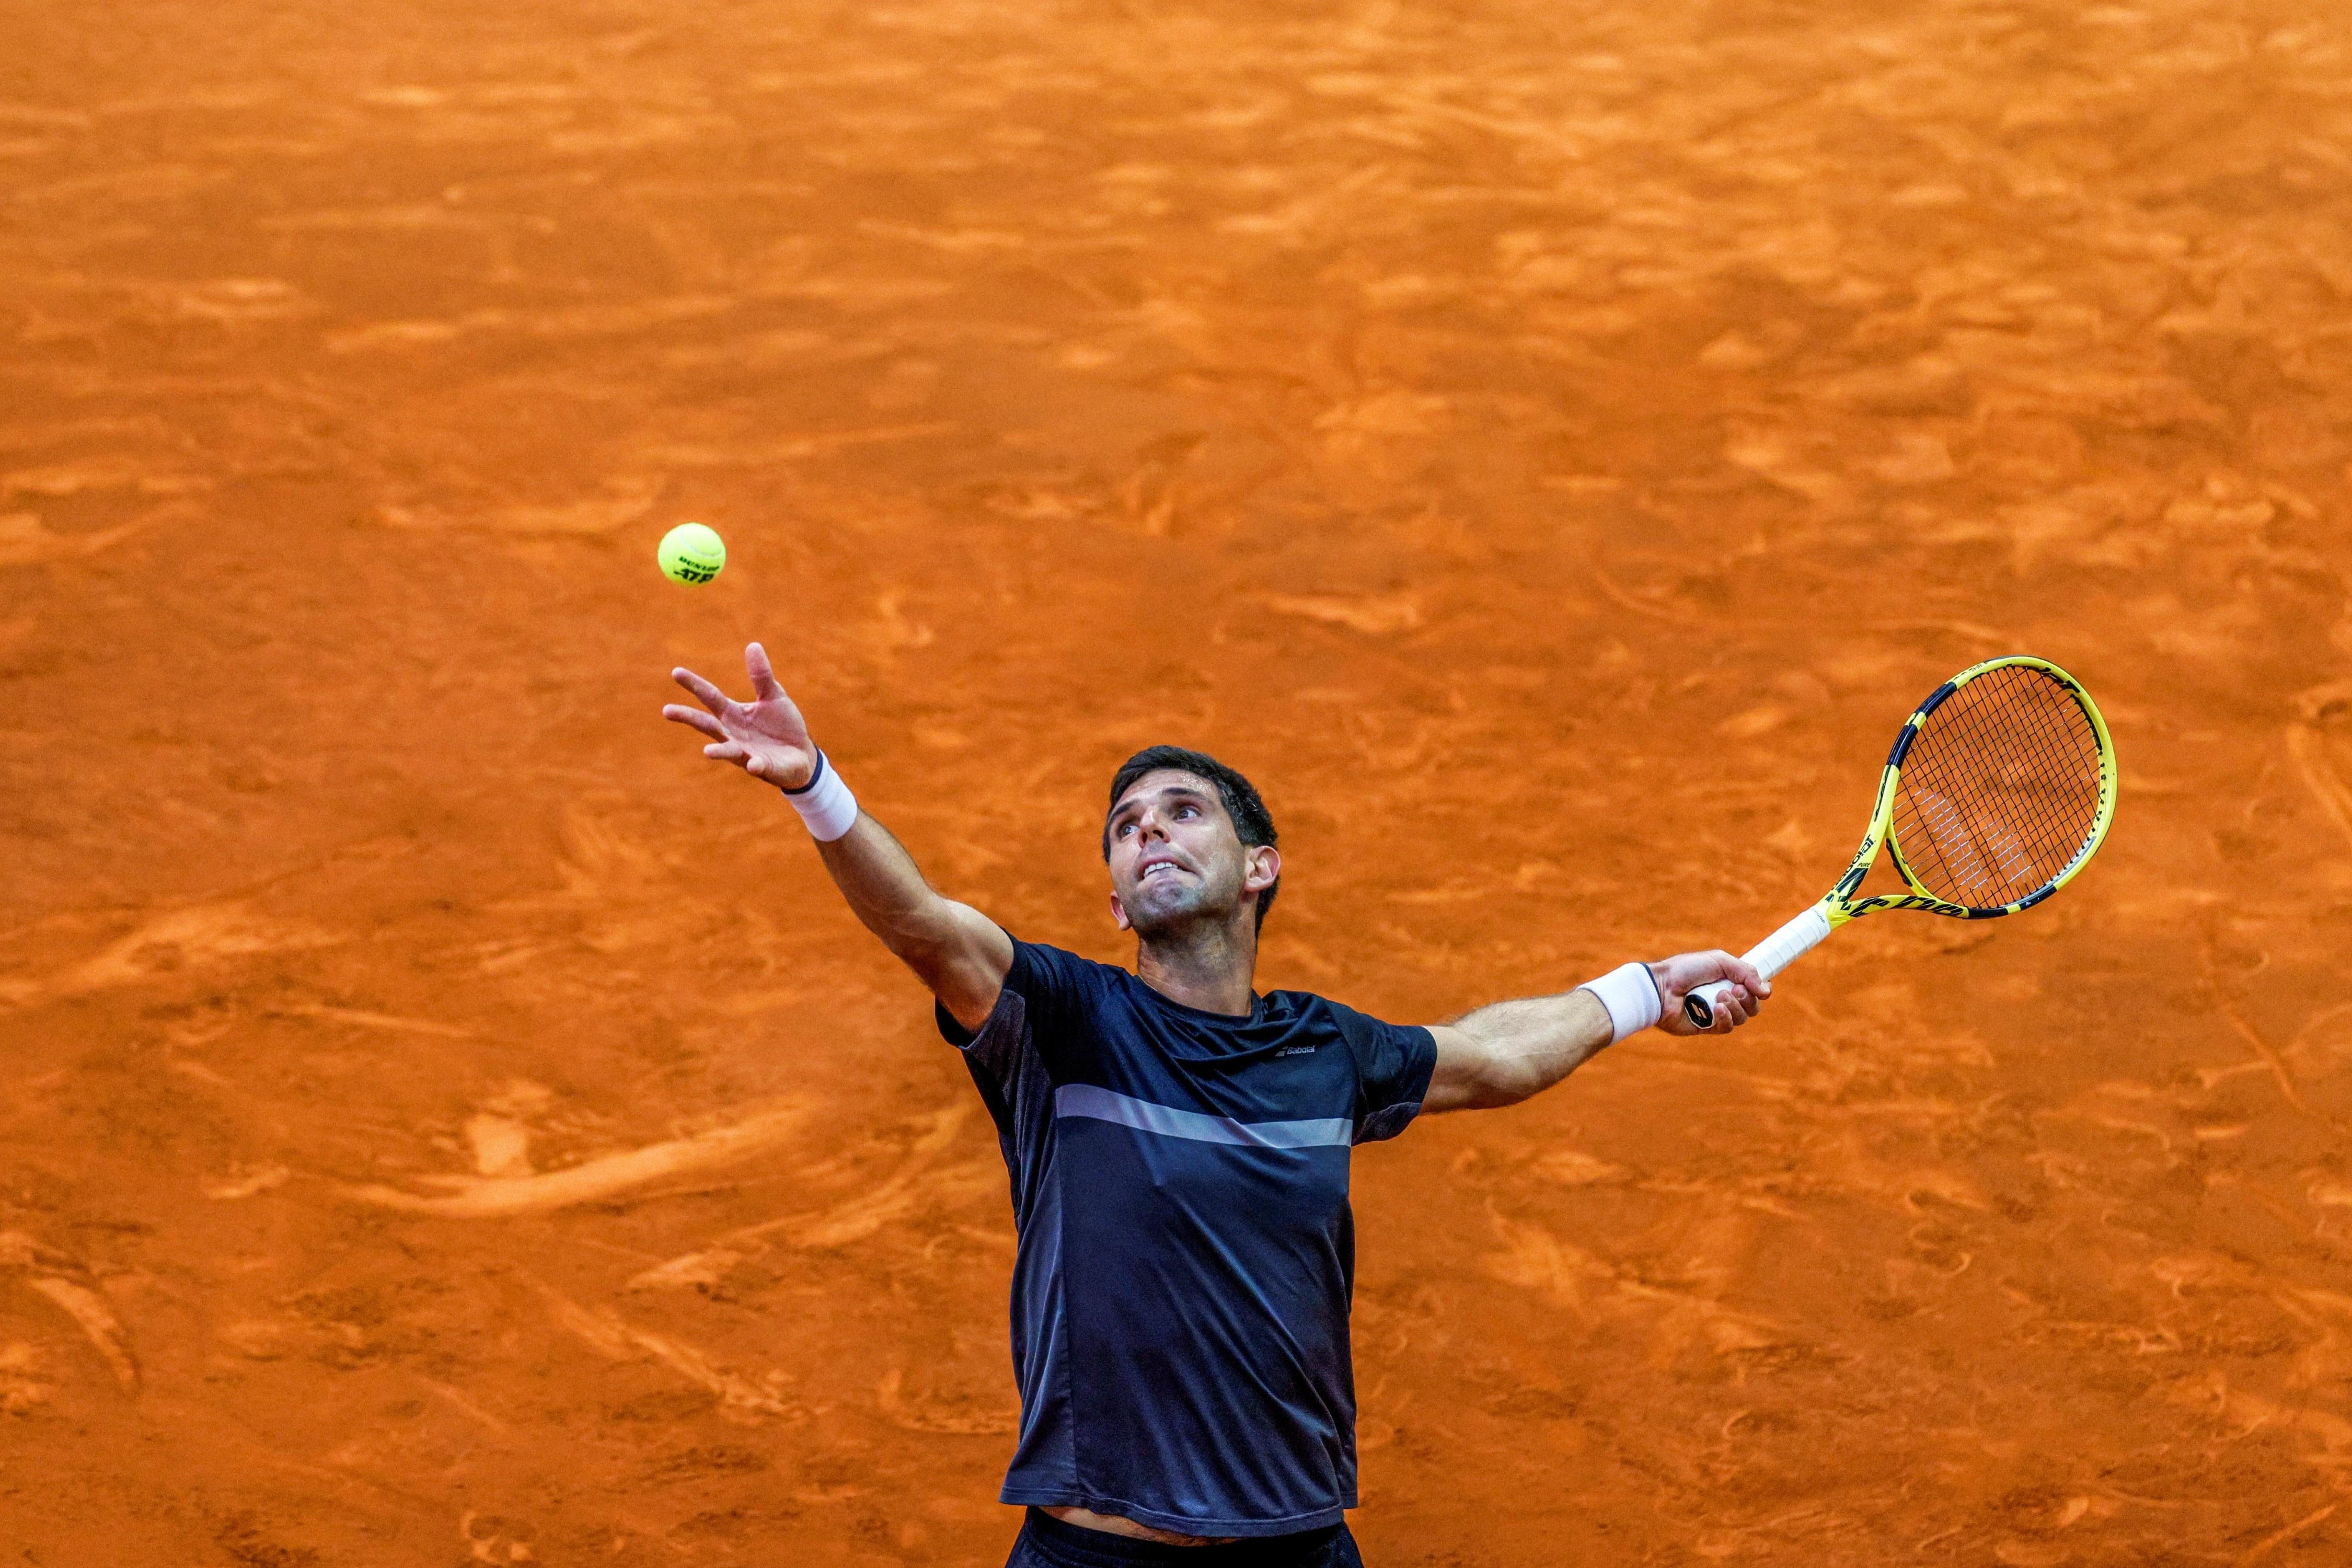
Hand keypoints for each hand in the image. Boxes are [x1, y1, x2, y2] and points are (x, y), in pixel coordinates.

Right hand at [662, 642, 818, 788]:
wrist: (802, 754)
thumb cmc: (782, 725)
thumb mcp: (773, 695)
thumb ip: (761, 675)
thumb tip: (753, 645)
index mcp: (732, 714)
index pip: (709, 696)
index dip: (694, 684)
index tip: (676, 672)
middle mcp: (732, 734)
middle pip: (707, 724)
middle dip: (688, 718)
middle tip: (666, 711)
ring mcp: (745, 752)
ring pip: (727, 751)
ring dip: (718, 751)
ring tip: (707, 752)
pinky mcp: (763, 767)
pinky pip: (758, 766)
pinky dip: (755, 765)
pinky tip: (755, 764)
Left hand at [1649, 950, 1767, 1036]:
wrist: (1661, 987)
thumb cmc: (1686, 970)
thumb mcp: (1719, 960)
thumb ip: (1745, 972)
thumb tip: (1766, 991)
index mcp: (1728, 980)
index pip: (1754, 989)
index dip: (1761, 989)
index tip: (1761, 988)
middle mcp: (1724, 997)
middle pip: (1753, 1006)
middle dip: (1748, 998)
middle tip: (1734, 989)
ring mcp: (1716, 1013)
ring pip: (1742, 1017)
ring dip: (1735, 1006)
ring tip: (1719, 997)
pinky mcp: (1707, 1027)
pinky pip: (1727, 1027)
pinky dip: (1726, 1018)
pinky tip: (1716, 1009)